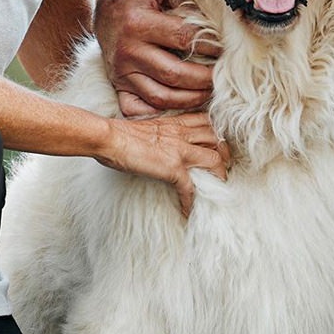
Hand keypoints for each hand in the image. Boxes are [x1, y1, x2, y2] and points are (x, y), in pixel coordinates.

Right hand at [95, 0, 218, 115]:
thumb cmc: (140, 0)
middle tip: (221, 78)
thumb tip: (219, 18)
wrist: (107, 13)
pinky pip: (139, 109)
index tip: (225, 50)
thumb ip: (185, 1)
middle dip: (204, 79)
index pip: (184, 39)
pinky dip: (160, 113)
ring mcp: (121, 72)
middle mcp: (128, 50)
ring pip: (161, 97)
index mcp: (138, 22)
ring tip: (208, 93)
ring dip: (190, 99)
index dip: (210, 46)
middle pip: (175, 74)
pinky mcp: (118, 86)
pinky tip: (180, 107)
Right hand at [97, 110, 229, 215]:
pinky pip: (191, 187)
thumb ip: (163, 131)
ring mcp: (180, 150)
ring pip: (214, 161)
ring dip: (219, 176)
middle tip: (222, 169)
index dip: (217, 134)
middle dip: (224, 154)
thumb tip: (163, 144)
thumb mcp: (149, 126)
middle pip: (217, 140)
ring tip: (215, 189)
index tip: (218, 146)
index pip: (207, 122)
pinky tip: (187, 212)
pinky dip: (191, 202)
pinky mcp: (172, 168)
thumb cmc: (120, 133)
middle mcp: (183, 133)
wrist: (109, 138)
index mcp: (176, 122)